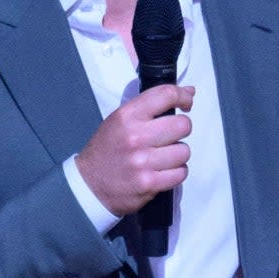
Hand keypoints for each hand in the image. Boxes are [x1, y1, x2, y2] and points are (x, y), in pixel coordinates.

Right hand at [75, 85, 194, 215]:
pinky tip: (162, 171)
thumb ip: (151, 105)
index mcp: (127, 116)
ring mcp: (142, 162)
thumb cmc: (107, 149)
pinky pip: (180, 173)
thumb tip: (190, 92)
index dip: (183, 96)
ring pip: (184, 151)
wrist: (88, 185)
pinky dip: (175, 172)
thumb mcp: (120, 119)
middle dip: (181, 130)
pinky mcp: (149, 184)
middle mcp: (136, 137)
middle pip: (183, 125)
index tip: (186, 103)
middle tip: (170, 135)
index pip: (166, 95)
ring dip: (177, 154)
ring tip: (163, 156)